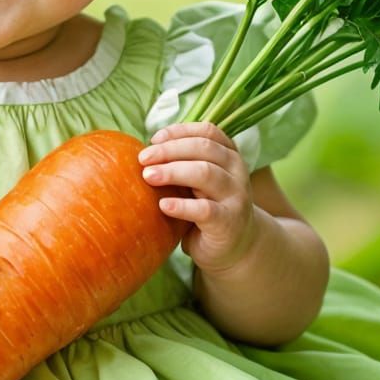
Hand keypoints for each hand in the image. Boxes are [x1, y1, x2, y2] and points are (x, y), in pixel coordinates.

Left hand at [137, 122, 260, 275]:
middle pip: (204, 148)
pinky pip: (205, 210)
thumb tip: (145, 153)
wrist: (236, 247)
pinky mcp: (229, 222)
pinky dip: (182, 205)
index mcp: (229, 156)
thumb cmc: (209, 208)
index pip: (207, 132)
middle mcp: (237, 171)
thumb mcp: (199, 182)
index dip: (180, 131)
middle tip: (143, 158)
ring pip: (206, 173)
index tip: (154, 139)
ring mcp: (236, 196)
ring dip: (173, 171)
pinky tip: (163, 205)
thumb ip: (183, 165)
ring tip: (148, 176)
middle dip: (169, 150)